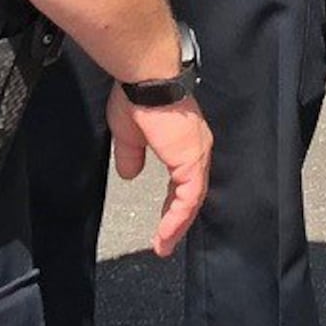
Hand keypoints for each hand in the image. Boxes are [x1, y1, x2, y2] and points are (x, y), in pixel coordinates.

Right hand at [105, 84, 212, 257]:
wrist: (146, 80)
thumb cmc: (138, 96)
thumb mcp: (128, 134)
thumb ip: (131, 155)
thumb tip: (130, 174)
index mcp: (183, 141)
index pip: (184, 180)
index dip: (174, 203)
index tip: (164, 221)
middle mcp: (196, 148)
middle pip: (192, 193)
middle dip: (178, 219)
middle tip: (165, 241)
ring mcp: (197, 155)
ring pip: (192, 200)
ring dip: (177, 226)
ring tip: (163, 245)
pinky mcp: (192, 162)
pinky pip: (188, 200)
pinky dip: (177, 220)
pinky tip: (165, 234)